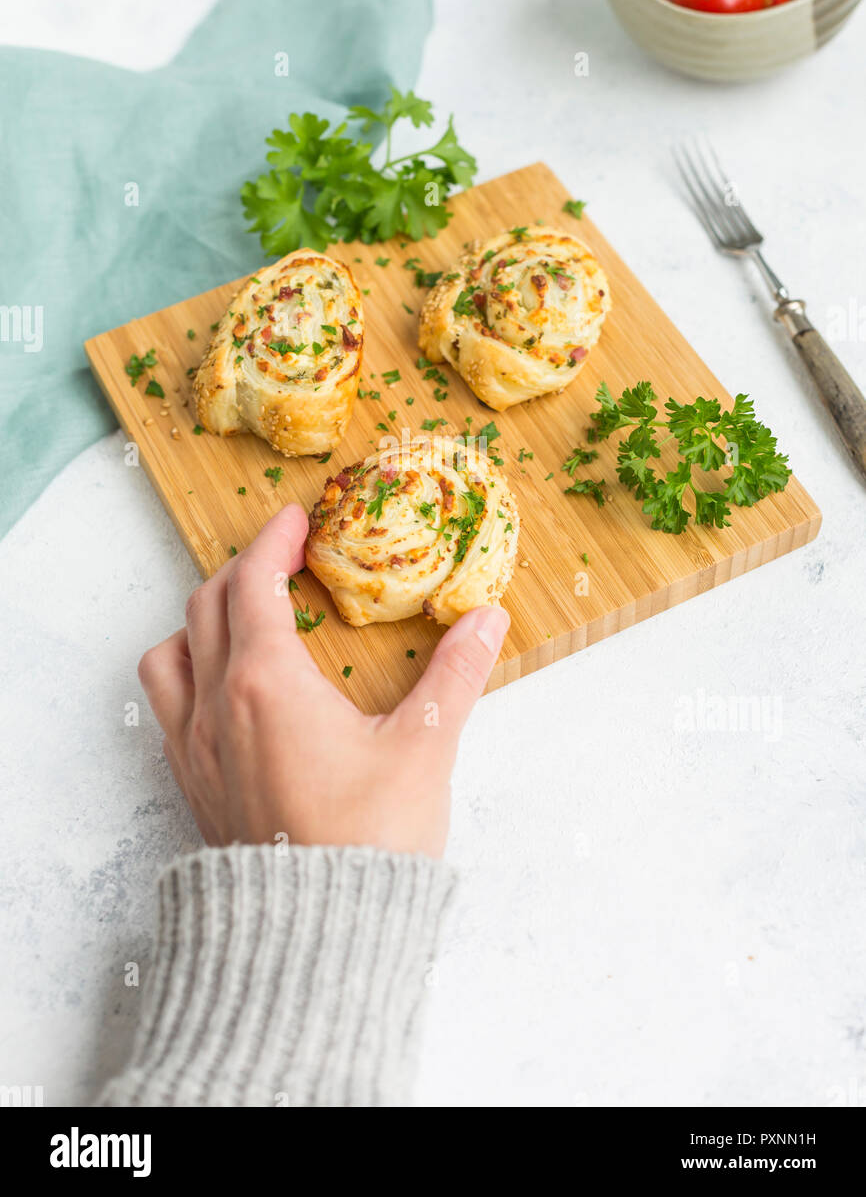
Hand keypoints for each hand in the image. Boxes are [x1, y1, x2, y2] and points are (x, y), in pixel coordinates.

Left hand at [138, 504, 509, 857]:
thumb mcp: (424, 748)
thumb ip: (455, 674)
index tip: (295, 518)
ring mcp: (194, 750)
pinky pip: (167, 711)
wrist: (317, 937)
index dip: (273, 541)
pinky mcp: (191, 789)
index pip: (254, 583)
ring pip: (168, 658)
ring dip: (198, 623)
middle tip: (280, 558)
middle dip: (242, 570)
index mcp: (266, 682)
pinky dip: (188, 678)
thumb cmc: (369, 841)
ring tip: (240, 621)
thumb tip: (486, 618)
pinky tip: (227, 696)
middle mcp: (216, 706)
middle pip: (206, 607)